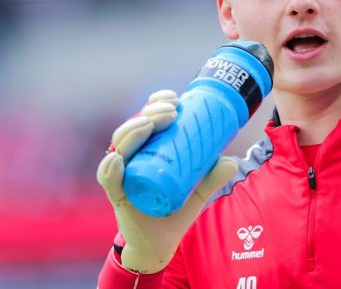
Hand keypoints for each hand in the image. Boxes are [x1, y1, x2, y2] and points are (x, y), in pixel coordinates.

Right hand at [96, 90, 237, 273]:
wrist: (161, 243)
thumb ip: (213, 176)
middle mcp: (131, 158)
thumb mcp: (199, 190)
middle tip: (172, 110)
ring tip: (151, 123)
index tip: (175, 97)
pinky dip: (110, 168)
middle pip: (133, 128)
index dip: (156, 103)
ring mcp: (121, 175)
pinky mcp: (116, 195)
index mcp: (147, 149)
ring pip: (120, 146)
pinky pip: (108, 179)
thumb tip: (232, 160)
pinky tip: (118, 158)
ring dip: (134, 131)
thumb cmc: (175, 209)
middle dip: (150, 113)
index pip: (147, 119)